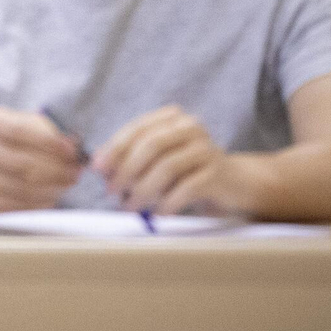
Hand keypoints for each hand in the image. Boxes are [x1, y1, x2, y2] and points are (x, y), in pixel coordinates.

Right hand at [0, 106, 83, 211]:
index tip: (71, 150)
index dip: (48, 141)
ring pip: (20, 188)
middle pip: (21, 162)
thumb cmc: (16, 139)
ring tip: (67, 184)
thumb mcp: (29, 125)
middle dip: (55, 169)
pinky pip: (17, 206)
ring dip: (50, 188)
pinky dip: (38, 203)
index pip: (19, 130)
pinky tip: (52, 195)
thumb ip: (50, 132)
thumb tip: (73, 147)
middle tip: (75, 172)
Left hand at [92, 105, 239, 215]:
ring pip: (166, 167)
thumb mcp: (159, 158)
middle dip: (126, 169)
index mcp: (173, 118)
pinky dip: (166, 203)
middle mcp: (191, 127)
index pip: (137, 128)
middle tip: (111, 190)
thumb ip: (131, 157)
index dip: (114, 147)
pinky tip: (157, 213)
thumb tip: (100, 166)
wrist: (233, 182)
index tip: (97, 167)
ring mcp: (206, 149)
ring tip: (130, 206)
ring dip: (143, 190)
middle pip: (150, 145)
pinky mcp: (216, 173)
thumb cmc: (187, 170)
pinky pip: (185, 189)